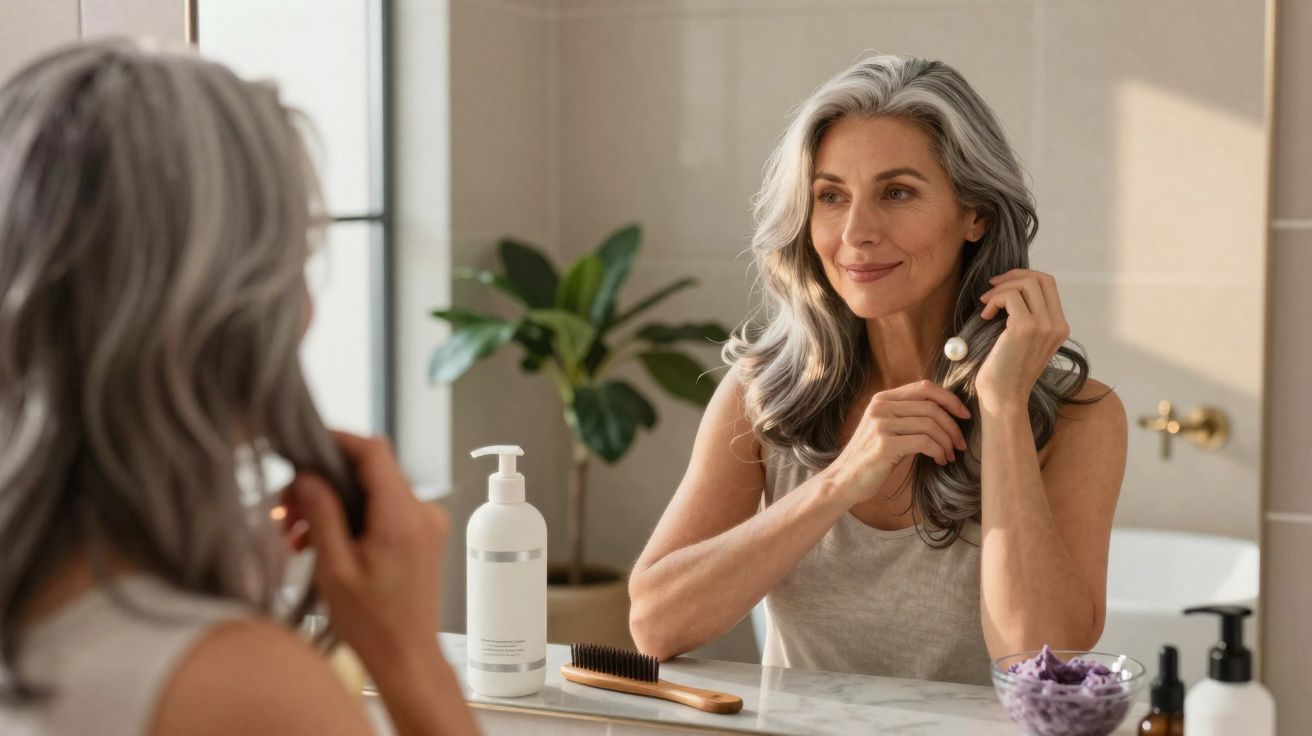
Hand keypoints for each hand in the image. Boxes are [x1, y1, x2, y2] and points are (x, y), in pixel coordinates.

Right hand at [280, 431, 450, 668]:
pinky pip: (384, 509)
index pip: (374, 452)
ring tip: (296, 535)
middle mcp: (423, 511)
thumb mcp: (335, 569)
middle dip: (323, 482)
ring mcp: (426, 522)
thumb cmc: (371, 623)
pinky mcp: (422, 534)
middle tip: (285, 510)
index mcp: (403, 517)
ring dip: (333, 503)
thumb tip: (306, 475)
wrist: (407, 657)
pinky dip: (352, 517)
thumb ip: (322, 515)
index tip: (303, 445)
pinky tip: (321, 541)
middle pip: (370, 471)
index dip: (337, 440)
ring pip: (373, 491)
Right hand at [823, 380, 970, 505]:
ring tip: (949, 455)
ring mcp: (881, 425)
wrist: (844, 481)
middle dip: (953, 426)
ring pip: (930, 425)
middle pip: (931, 407)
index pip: (924, 387)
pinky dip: (938, 451)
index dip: (949, 399)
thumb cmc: (871, 458)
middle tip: (960, 444)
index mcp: (883, 399)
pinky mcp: (884, 445)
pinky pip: (924, 442)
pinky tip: (939, 461)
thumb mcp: (888, 429)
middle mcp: (881, 407)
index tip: (964, 415)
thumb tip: (945, 412)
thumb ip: (908, 416)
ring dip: (947, 442)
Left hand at [976, 269, 1069, 409]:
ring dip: (1001, 289)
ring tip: (986, 304)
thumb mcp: (1023, 340)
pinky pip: (1011, 296)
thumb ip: (1026, 316)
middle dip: (1012, 276)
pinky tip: (985, 316)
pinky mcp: (1026, 328)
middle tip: (990, 289)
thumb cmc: (1005, 371)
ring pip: (1027, 283)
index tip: (1001, 285)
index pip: (1048, 284)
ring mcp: (1044, 326)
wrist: (1003, 398)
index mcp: (1059, 327)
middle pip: (1041, 278)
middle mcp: (1057, 325)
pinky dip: (994, 300)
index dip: (1023, 277)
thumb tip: (1010, 289)